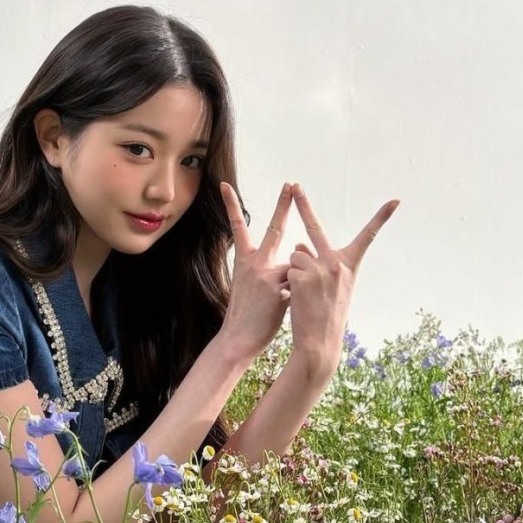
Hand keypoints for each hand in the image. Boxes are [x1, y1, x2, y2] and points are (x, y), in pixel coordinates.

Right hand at [218, 181, 295, 364]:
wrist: (238, 338)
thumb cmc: (248, 314)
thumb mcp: (252, 286)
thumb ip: (271, 270)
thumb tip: (293, 258)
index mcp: (245, 261)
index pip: (238, 227)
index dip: (231, 205)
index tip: (225, 185)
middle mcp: (254, 263)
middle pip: (273, 228)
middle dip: (283, 205)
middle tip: (289, 183)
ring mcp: (266, 274)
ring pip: (294, 267)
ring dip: (294, 284)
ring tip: (275, 305)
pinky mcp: (277, 288)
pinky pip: (298, 283)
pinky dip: (296, 295)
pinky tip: (279, 310)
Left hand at [286, 184, 398, 377]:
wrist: (320, 342)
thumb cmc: (326, 315)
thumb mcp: (331, 286)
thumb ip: (319, 262)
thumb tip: (298, 243)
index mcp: (350, 265)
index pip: (368, 236)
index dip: (381, 217)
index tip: (396, 200)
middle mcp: (337, 263)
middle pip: (315, 228)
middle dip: (303, 204)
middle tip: (295, 184)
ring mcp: (319, 268)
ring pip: (296, 254)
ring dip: (295, 269)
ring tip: (304, 292)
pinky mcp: (302, 276)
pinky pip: (288, 268)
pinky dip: (288, 280)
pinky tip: (297, 297)